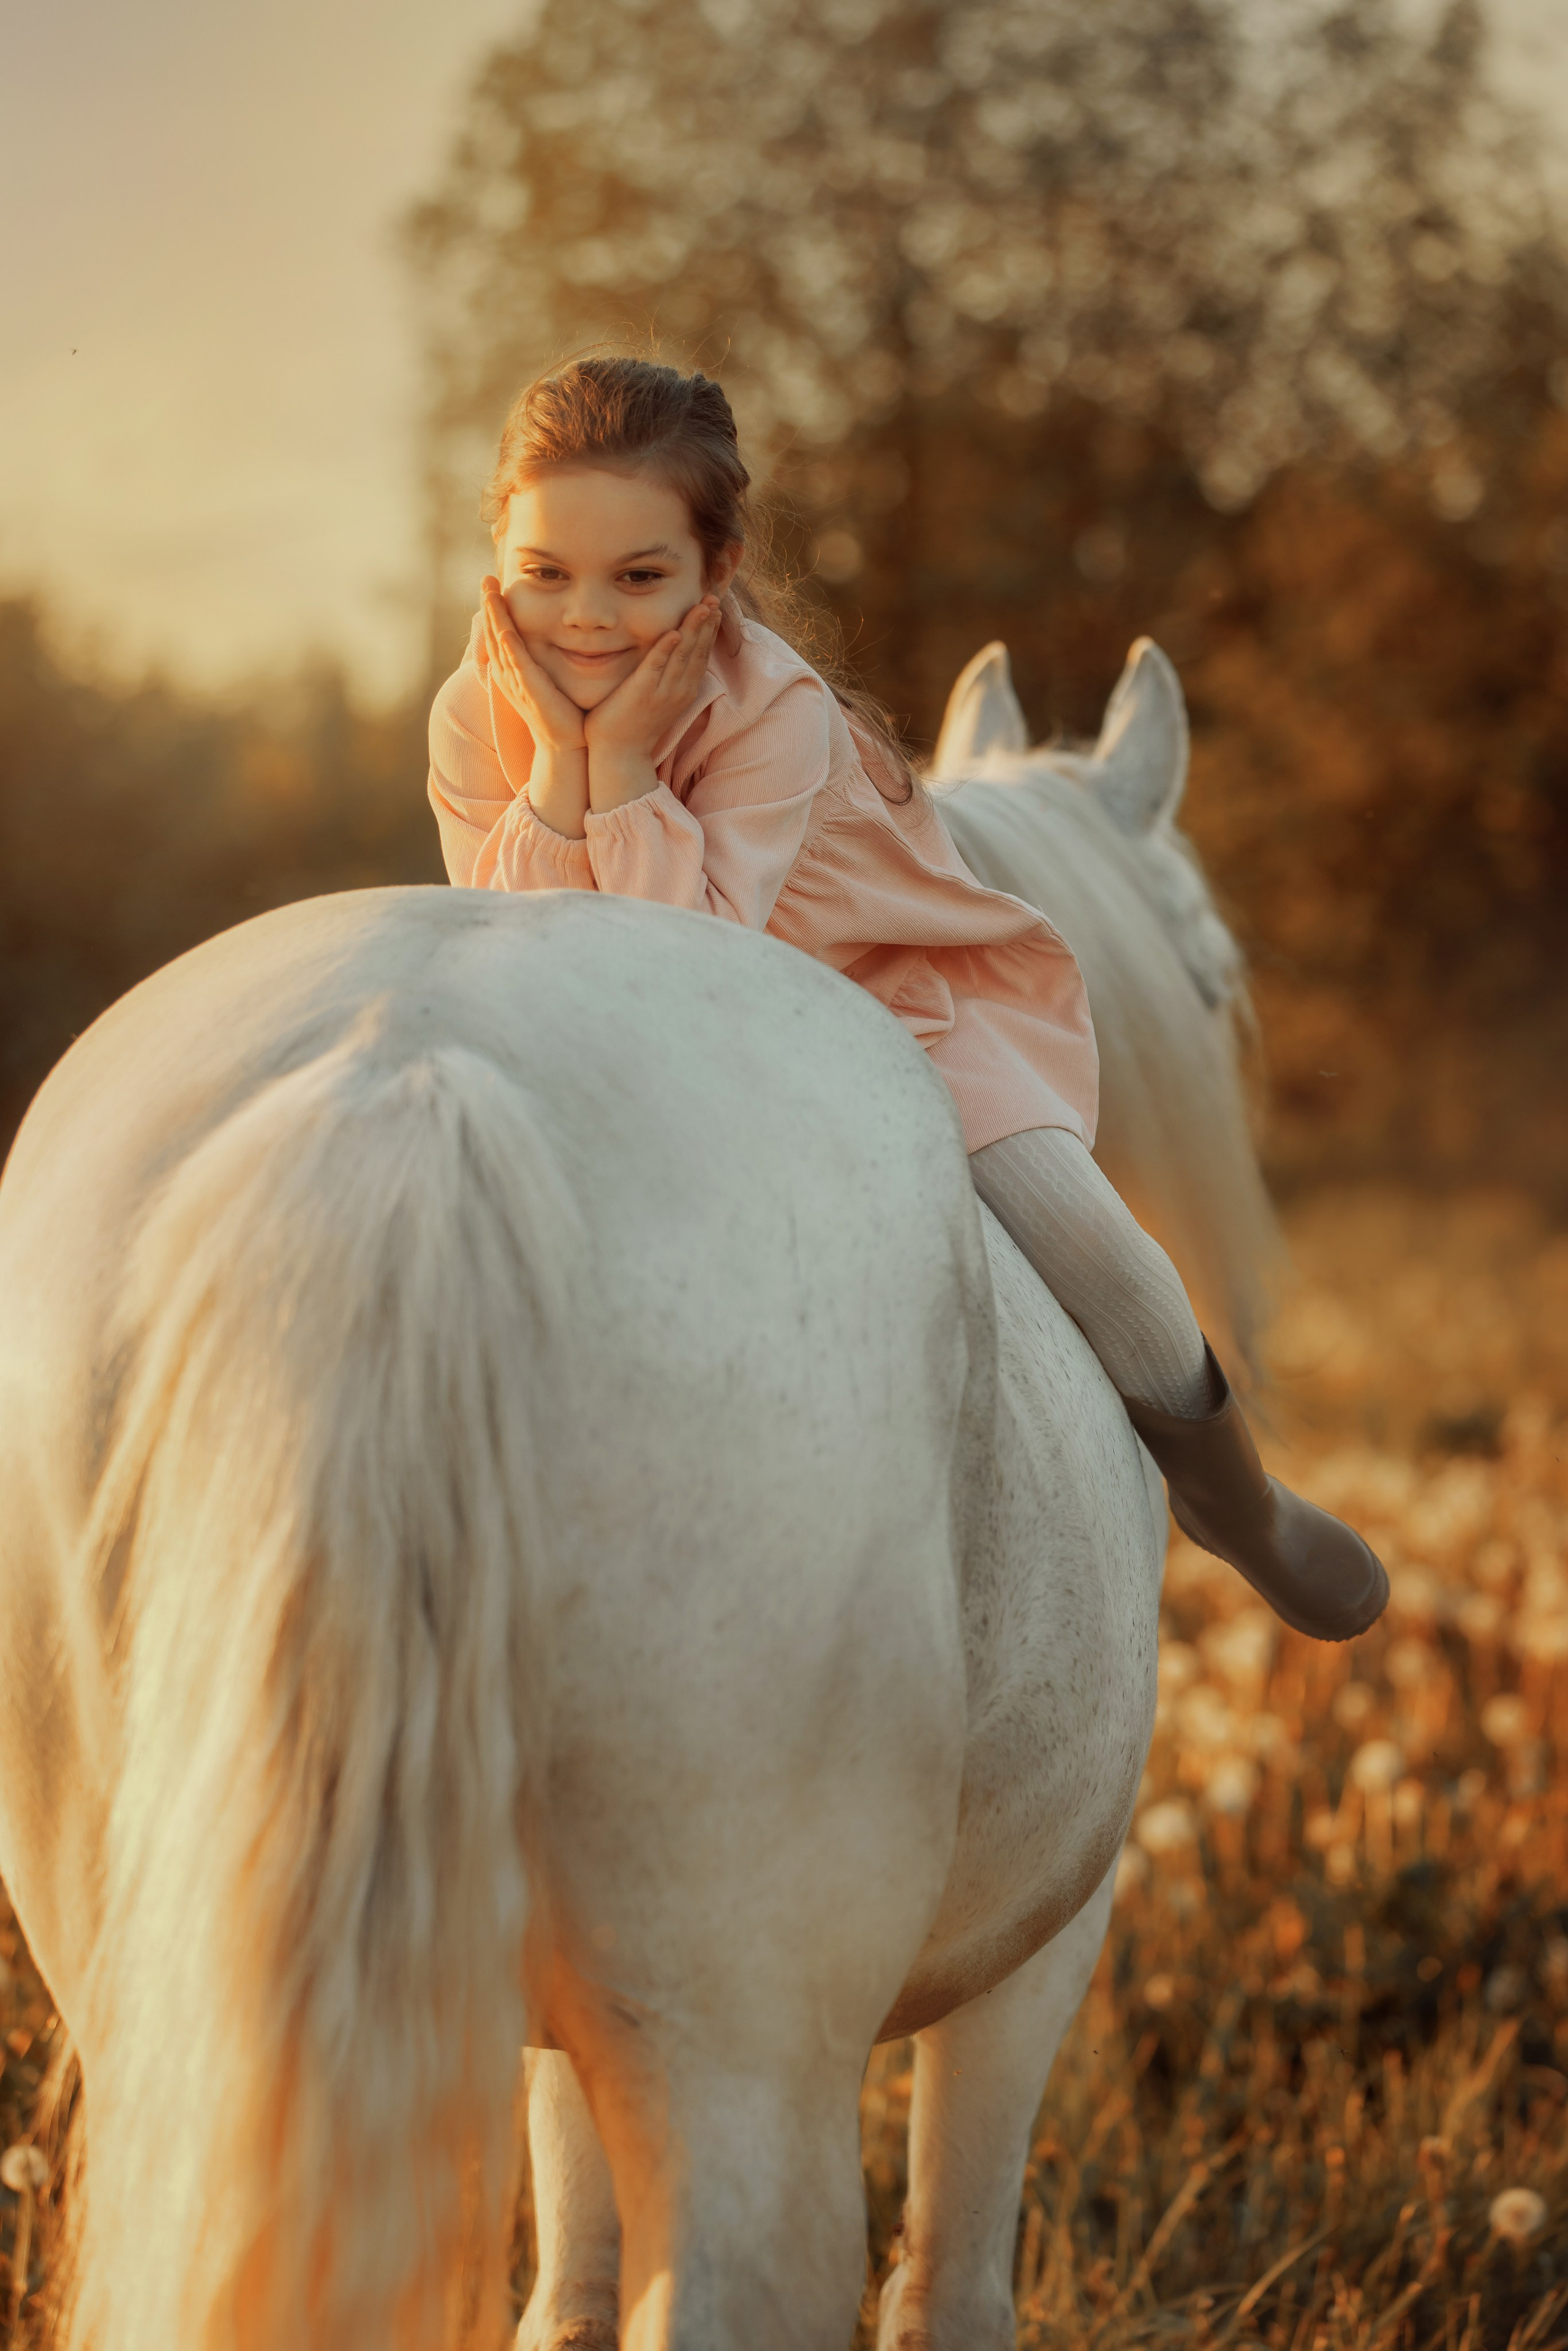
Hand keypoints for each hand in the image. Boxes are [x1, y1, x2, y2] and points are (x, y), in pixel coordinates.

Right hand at [478, 576, 586, 750]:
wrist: (566, 743)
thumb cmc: (561, 711)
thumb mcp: (548, 677)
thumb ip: (543, 657)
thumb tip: (555, 634)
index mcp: (511, 669)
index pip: (499, 633)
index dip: (494, 609)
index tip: (492, 585)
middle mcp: (509, 674)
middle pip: (494, 633)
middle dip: (489, 605)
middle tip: (486, 579)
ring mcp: (517, 682)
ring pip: (501, 644)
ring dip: (495, 618)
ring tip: (490, 593)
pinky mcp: (531, 692)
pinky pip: (518, 665)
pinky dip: (510, 648)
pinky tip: (506, 630)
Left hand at [584, 596, 720, 758]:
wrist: (620, 755)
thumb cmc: (633, 726)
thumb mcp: (657, 699)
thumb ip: (665, 677)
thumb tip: (669, 657)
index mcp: (683, 690)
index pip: (700, 653)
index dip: (708, 629)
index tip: (714, 607)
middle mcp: (678, 690)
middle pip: (697, 650)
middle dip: (706, 622)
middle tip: (713, 597)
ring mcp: (662, 692)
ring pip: (683, 654)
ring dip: (693, 629)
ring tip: (703, 606)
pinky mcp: (642, 693)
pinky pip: (656, 667)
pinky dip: (665, 650)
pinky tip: (674, 632)